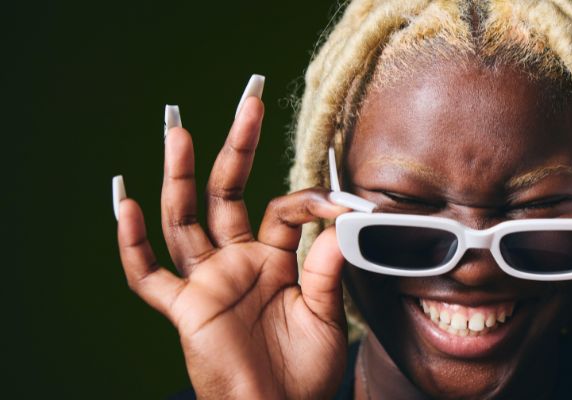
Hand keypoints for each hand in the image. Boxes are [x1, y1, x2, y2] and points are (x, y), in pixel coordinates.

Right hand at [114, 77, 349, 398]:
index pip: (288, 209)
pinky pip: (149, 277)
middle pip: (231, 193)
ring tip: (179, 130)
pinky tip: (127, 203)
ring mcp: (208, 282)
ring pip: (186, 220)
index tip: (347, 203)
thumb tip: (343, 221)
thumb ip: (327, 269)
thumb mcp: (327, 314)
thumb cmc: (305, 374)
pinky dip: (133, 244)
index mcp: (276, 260)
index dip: (315, 200)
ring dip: (182, 176)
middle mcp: (238, 262)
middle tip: (248, 98)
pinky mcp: (186, 309)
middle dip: (237, 146)